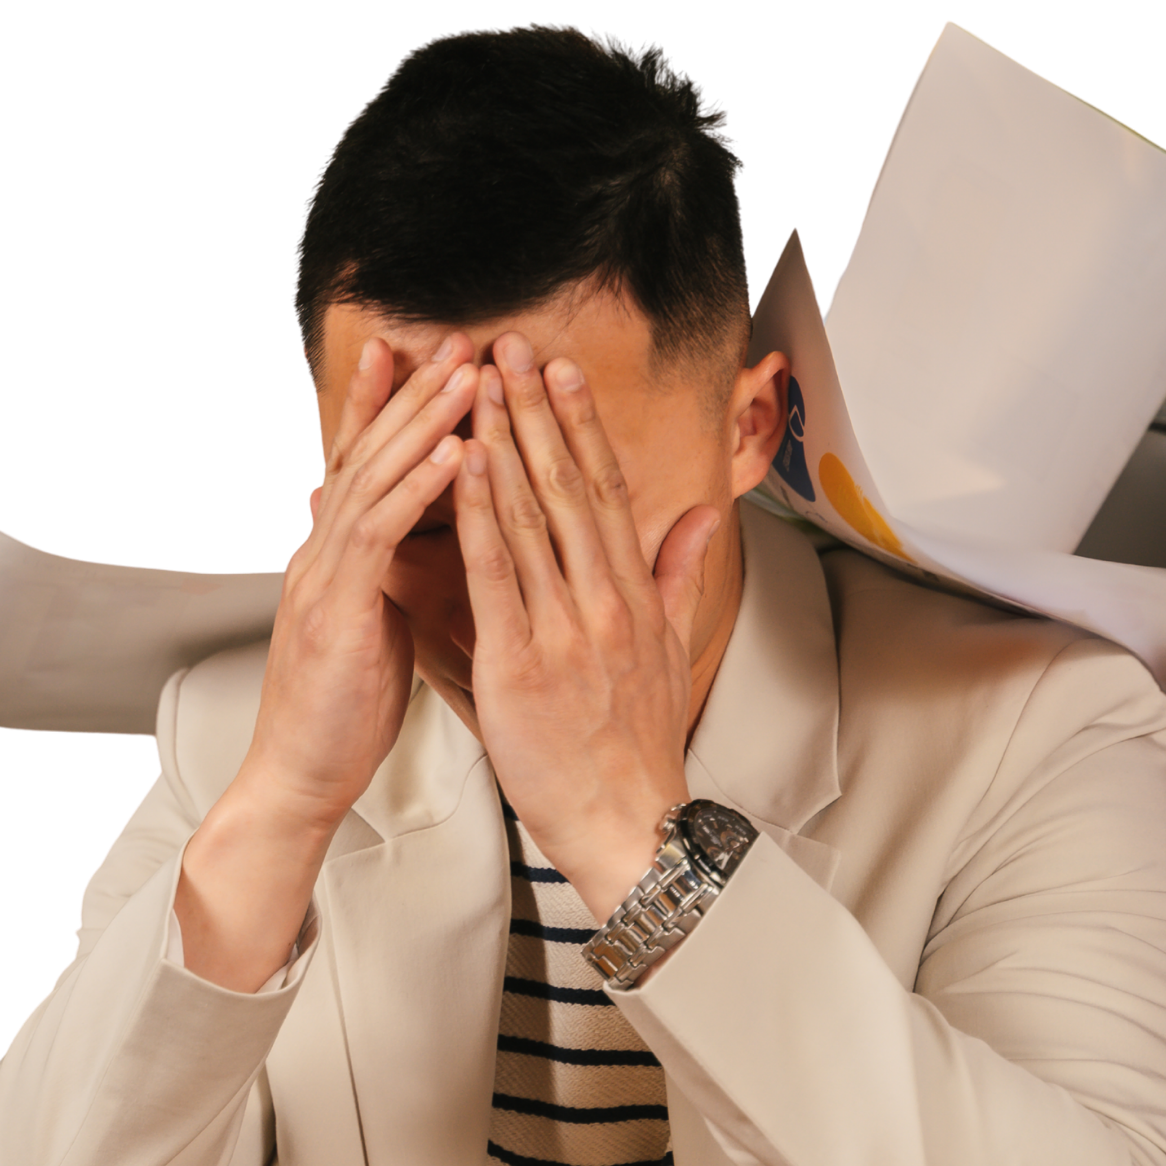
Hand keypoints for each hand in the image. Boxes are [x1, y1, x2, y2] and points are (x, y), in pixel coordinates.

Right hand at [236, 332, 478, 828]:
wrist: (299, 775)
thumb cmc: (344, 711)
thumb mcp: (374, 627)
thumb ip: (390, 577)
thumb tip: (425, 548)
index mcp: (336, 556)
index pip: (363, 463)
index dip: (387, 405)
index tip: (419, 353)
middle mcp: (323, 552)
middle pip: (367, 452)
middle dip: (408, 391)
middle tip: (450, 337)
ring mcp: (324, 575)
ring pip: (373, 477)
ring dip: (421, 421)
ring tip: (466, 374)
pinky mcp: (338, 608)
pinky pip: (380, 534)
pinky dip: (418, 488)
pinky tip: (454, 454)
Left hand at [451, 333, 705, 922]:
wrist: (627, 820)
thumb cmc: (639, 746)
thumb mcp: (673, 652)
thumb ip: (681, 577)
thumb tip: (701, 518)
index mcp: (635, 595)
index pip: (605, 490)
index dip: (582, 424)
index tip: (562, 370)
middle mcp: (605, 600)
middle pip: (570, 484)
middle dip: (539, 410)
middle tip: (513, 345)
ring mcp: (566, 629)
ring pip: (533, 515)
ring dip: (505, 440)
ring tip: (481, 383)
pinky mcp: (522, 662)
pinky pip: (497, 574)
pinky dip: (480, 514)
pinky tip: (464, 465)